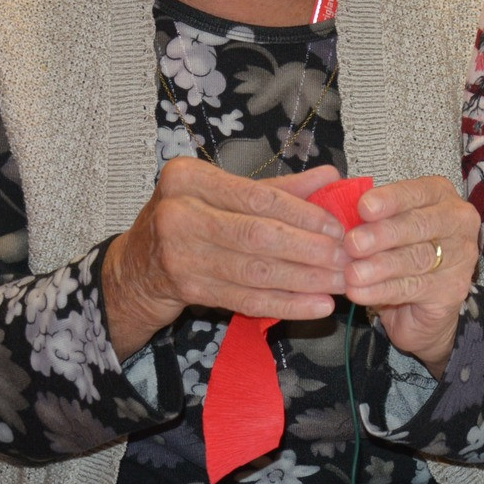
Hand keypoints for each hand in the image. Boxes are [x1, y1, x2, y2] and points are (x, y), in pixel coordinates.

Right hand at [103, 160, 349, 360]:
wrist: (136, 267)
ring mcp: (178, 254)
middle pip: (259, 234)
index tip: (338, 227)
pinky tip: (316, 306)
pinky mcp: (186, 289)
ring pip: (255, 270)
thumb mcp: (224, 194)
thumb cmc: (190, 220)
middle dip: (310, 249)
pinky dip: (286, 304)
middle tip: (347, 259)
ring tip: (340, 283)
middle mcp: (178, 212)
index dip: (304, 214)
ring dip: (305, 280)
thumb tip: (332, 177)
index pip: (259, 197)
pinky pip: (246, 299)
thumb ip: (278, 188)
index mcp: (190, 178)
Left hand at [342, 175, 481, 374]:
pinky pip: (414, 288)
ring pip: (418, 258)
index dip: (391, 199)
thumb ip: (370, 217)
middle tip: (353, 244)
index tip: (363, 207)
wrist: (418, 305)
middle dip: (384, 234)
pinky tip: (359, 292)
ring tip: (352, 273)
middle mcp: (458, 222)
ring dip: (380, 266)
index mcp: (441, 196)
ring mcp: (461, 257)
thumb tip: (340, 213)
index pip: (418, 192)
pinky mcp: (453, 290)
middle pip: (421, 225)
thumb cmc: (397, 252)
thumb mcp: (385, 226)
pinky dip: (382, 290)